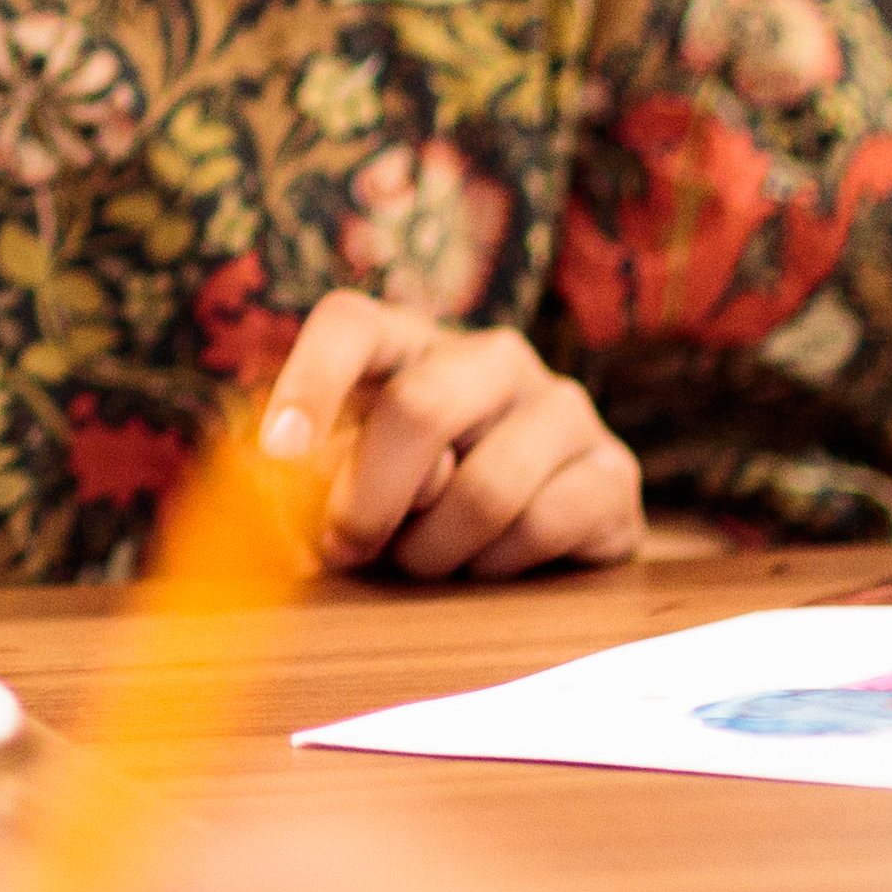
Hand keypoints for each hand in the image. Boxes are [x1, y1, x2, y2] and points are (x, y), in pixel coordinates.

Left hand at [259, 294, 641, 579]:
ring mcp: (562, 409)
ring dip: (433, 550)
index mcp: (411, 342)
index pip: (351, 324)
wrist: (540, 538)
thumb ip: (312, 480)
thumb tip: (277, 484)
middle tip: (346, 549)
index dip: (310, 381)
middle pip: (419, 407)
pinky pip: (543, 526)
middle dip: (370, 496)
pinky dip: (497, 567)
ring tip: (422, 562)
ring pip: (483, 488)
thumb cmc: (413, 501)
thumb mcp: (352, 481)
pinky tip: (489, 566)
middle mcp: (493, 358)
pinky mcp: (614, 472)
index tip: (277, 453)